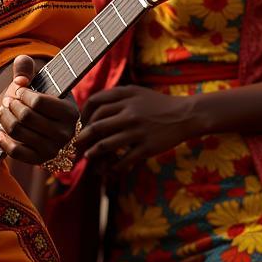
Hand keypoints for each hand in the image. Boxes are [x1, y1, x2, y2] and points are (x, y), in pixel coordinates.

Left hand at [0, 55, 79, 164]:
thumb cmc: (41, 98)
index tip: (18, 89)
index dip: (22, 93)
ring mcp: (53, 149)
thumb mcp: (38, 79)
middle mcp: (65, 133)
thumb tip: (20, 79)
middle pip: (25, 116)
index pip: (38, 102)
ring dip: (4, 118)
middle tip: (7, 100)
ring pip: (18, 131)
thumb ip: (26, 68)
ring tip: (1, 111)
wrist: (45, 122)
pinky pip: (16, 152)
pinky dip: (3, 142)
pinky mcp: (40, 160)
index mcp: (70, 112)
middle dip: (11, 105)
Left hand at [77, 84, 194, 170]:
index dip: (83, 114)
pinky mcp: (147, 148)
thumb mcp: (136, 92)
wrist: (186, 115)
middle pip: (97, 126)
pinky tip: (108, 169)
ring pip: (106, 145)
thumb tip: (91, 106)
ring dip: (93, 153)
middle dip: (82, 137)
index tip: (80, 123)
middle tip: (75, 144)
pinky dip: (113, 167)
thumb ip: (115, 96)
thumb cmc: (157, 104)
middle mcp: (129, 113)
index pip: (94, 103)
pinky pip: (124, 160)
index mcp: (125, 97)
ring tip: (87, 156)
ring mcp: (137, 131)